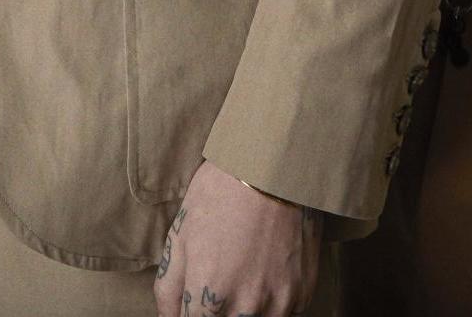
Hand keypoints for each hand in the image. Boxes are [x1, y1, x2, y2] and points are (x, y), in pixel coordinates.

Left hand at [152, 161, 321, 316]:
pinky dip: (270, 301)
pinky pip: (281, 312)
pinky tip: (264, 268)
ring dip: (245, 309)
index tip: (193, 299)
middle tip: (218, 279)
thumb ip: (168, 289)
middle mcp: (246, 308)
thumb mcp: (179, 237)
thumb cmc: (218, 196)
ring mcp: (279, 303)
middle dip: (216, 312)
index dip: (189, 314)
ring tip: (242, 272)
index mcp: (209, 295)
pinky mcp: (303, 294)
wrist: (271, 169)